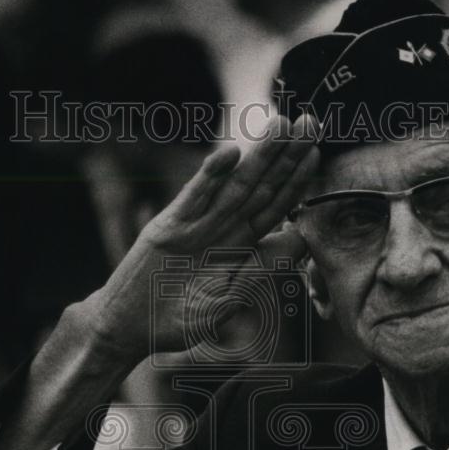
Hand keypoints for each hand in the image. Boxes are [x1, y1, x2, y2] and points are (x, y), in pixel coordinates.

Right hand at [85, 114, 318, 362]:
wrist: (131, 328)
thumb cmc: (179, 320)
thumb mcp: (227, 301)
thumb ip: (261, 270)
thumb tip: (300, 238)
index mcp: (238, 246)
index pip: (274, 207)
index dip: (296, 181)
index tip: (316, 152)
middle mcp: (220, 228)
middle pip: (259, 187)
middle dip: (285, 155)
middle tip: (310, 122)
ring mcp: (195, 224)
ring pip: (232, 184)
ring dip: (258, 156)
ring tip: (281, 125)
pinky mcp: (169, 226)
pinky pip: (194, 197)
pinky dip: (210, 176)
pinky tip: (231, 154)